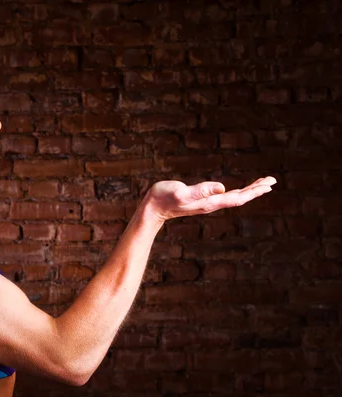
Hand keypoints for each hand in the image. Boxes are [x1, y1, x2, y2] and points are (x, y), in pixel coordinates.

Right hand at [143, 176, 276, 221]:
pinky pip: (224, 196)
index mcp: (210, 202)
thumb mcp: (181, 191)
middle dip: (256, 189)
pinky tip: (237, 190)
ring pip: (233, 197)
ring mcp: (206, 203)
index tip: (268, 184)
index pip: (238, 197)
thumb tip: (222, 187)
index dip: (254, 191)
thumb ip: (200, 190)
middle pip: (239, 198)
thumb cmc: (163, 197)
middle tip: (272, 181)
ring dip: (248, 190)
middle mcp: (211, 204)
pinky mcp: (201, 200)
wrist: (152, 208)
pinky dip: (236, 191)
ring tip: (261, 184)